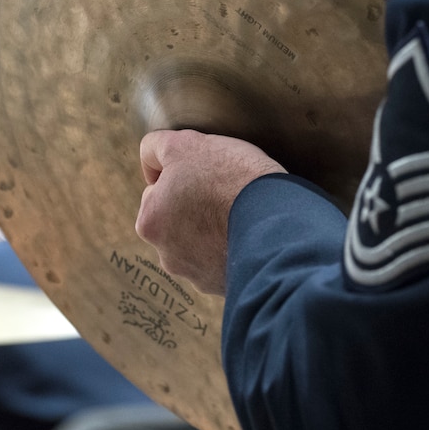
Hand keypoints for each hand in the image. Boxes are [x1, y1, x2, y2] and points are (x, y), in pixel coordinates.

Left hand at [135, 129, 285, 294]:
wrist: (278, 220)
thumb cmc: (231, 178)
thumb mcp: (186, 143)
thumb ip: (156, 147)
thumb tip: (151, 159)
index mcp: (150, 222)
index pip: (156, 189)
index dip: (180, 174)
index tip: (204, 172)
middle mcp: (167, 256)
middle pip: (177, 220)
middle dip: (193, 207)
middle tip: (222, 192)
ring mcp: (197, 274)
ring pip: (200, 243)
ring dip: (213, 230)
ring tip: (238, 213)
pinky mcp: (225, 285)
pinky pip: (224, 262)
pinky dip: (233, 249)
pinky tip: (248, 234)